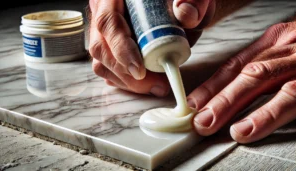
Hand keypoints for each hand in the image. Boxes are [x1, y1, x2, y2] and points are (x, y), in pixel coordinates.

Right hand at [88, 0, 214, 95]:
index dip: (121, 49)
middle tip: (156, 86)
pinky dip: (125, 80)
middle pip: (101, 47)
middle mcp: (104, 11)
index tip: (140, 71)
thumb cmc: (179, 0)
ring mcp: (103, 30)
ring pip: (102, 61)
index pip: (108, 22)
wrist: (176, 5)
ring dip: (127, 81)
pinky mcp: (108, 46)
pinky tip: (145, 83)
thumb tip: (187, 15)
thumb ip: (194, 2)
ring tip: (156, 86)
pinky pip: (107, 68)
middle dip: (126, 73)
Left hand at [187, 19, 295, 142]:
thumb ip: (266, 65)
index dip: (212, 84)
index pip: (236, 64)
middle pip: (247, 73)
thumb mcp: (289, 50)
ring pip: (267, 82)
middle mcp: (289, 48)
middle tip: (200, 121)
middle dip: (221, 99)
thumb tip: (234, 92)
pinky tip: (253, 128)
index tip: (194, 103)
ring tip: (220, 127)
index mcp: (277, 41)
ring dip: (240, 106)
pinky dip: (272, 113)